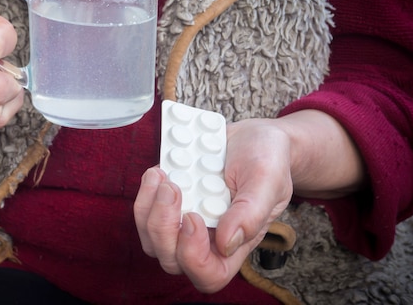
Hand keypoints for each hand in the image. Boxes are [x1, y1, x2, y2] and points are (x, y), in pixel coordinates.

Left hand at [134, 117, 293, 292]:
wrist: (253, 137)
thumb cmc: (267, 161)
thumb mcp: (267, 180)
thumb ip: (251, 213)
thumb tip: (226, 243)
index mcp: (235, 243)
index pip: (209, 275)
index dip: (193, 256)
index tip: (195, 217)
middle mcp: (207, 238)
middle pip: (171, 259)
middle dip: (163, 227)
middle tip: (173, 188)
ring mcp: (184, 221)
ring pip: (151, 239)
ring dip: (148, 210)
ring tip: (161, 177)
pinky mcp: (170, 202)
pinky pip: (145, 211)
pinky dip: (146, 193)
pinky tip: (158, 172)